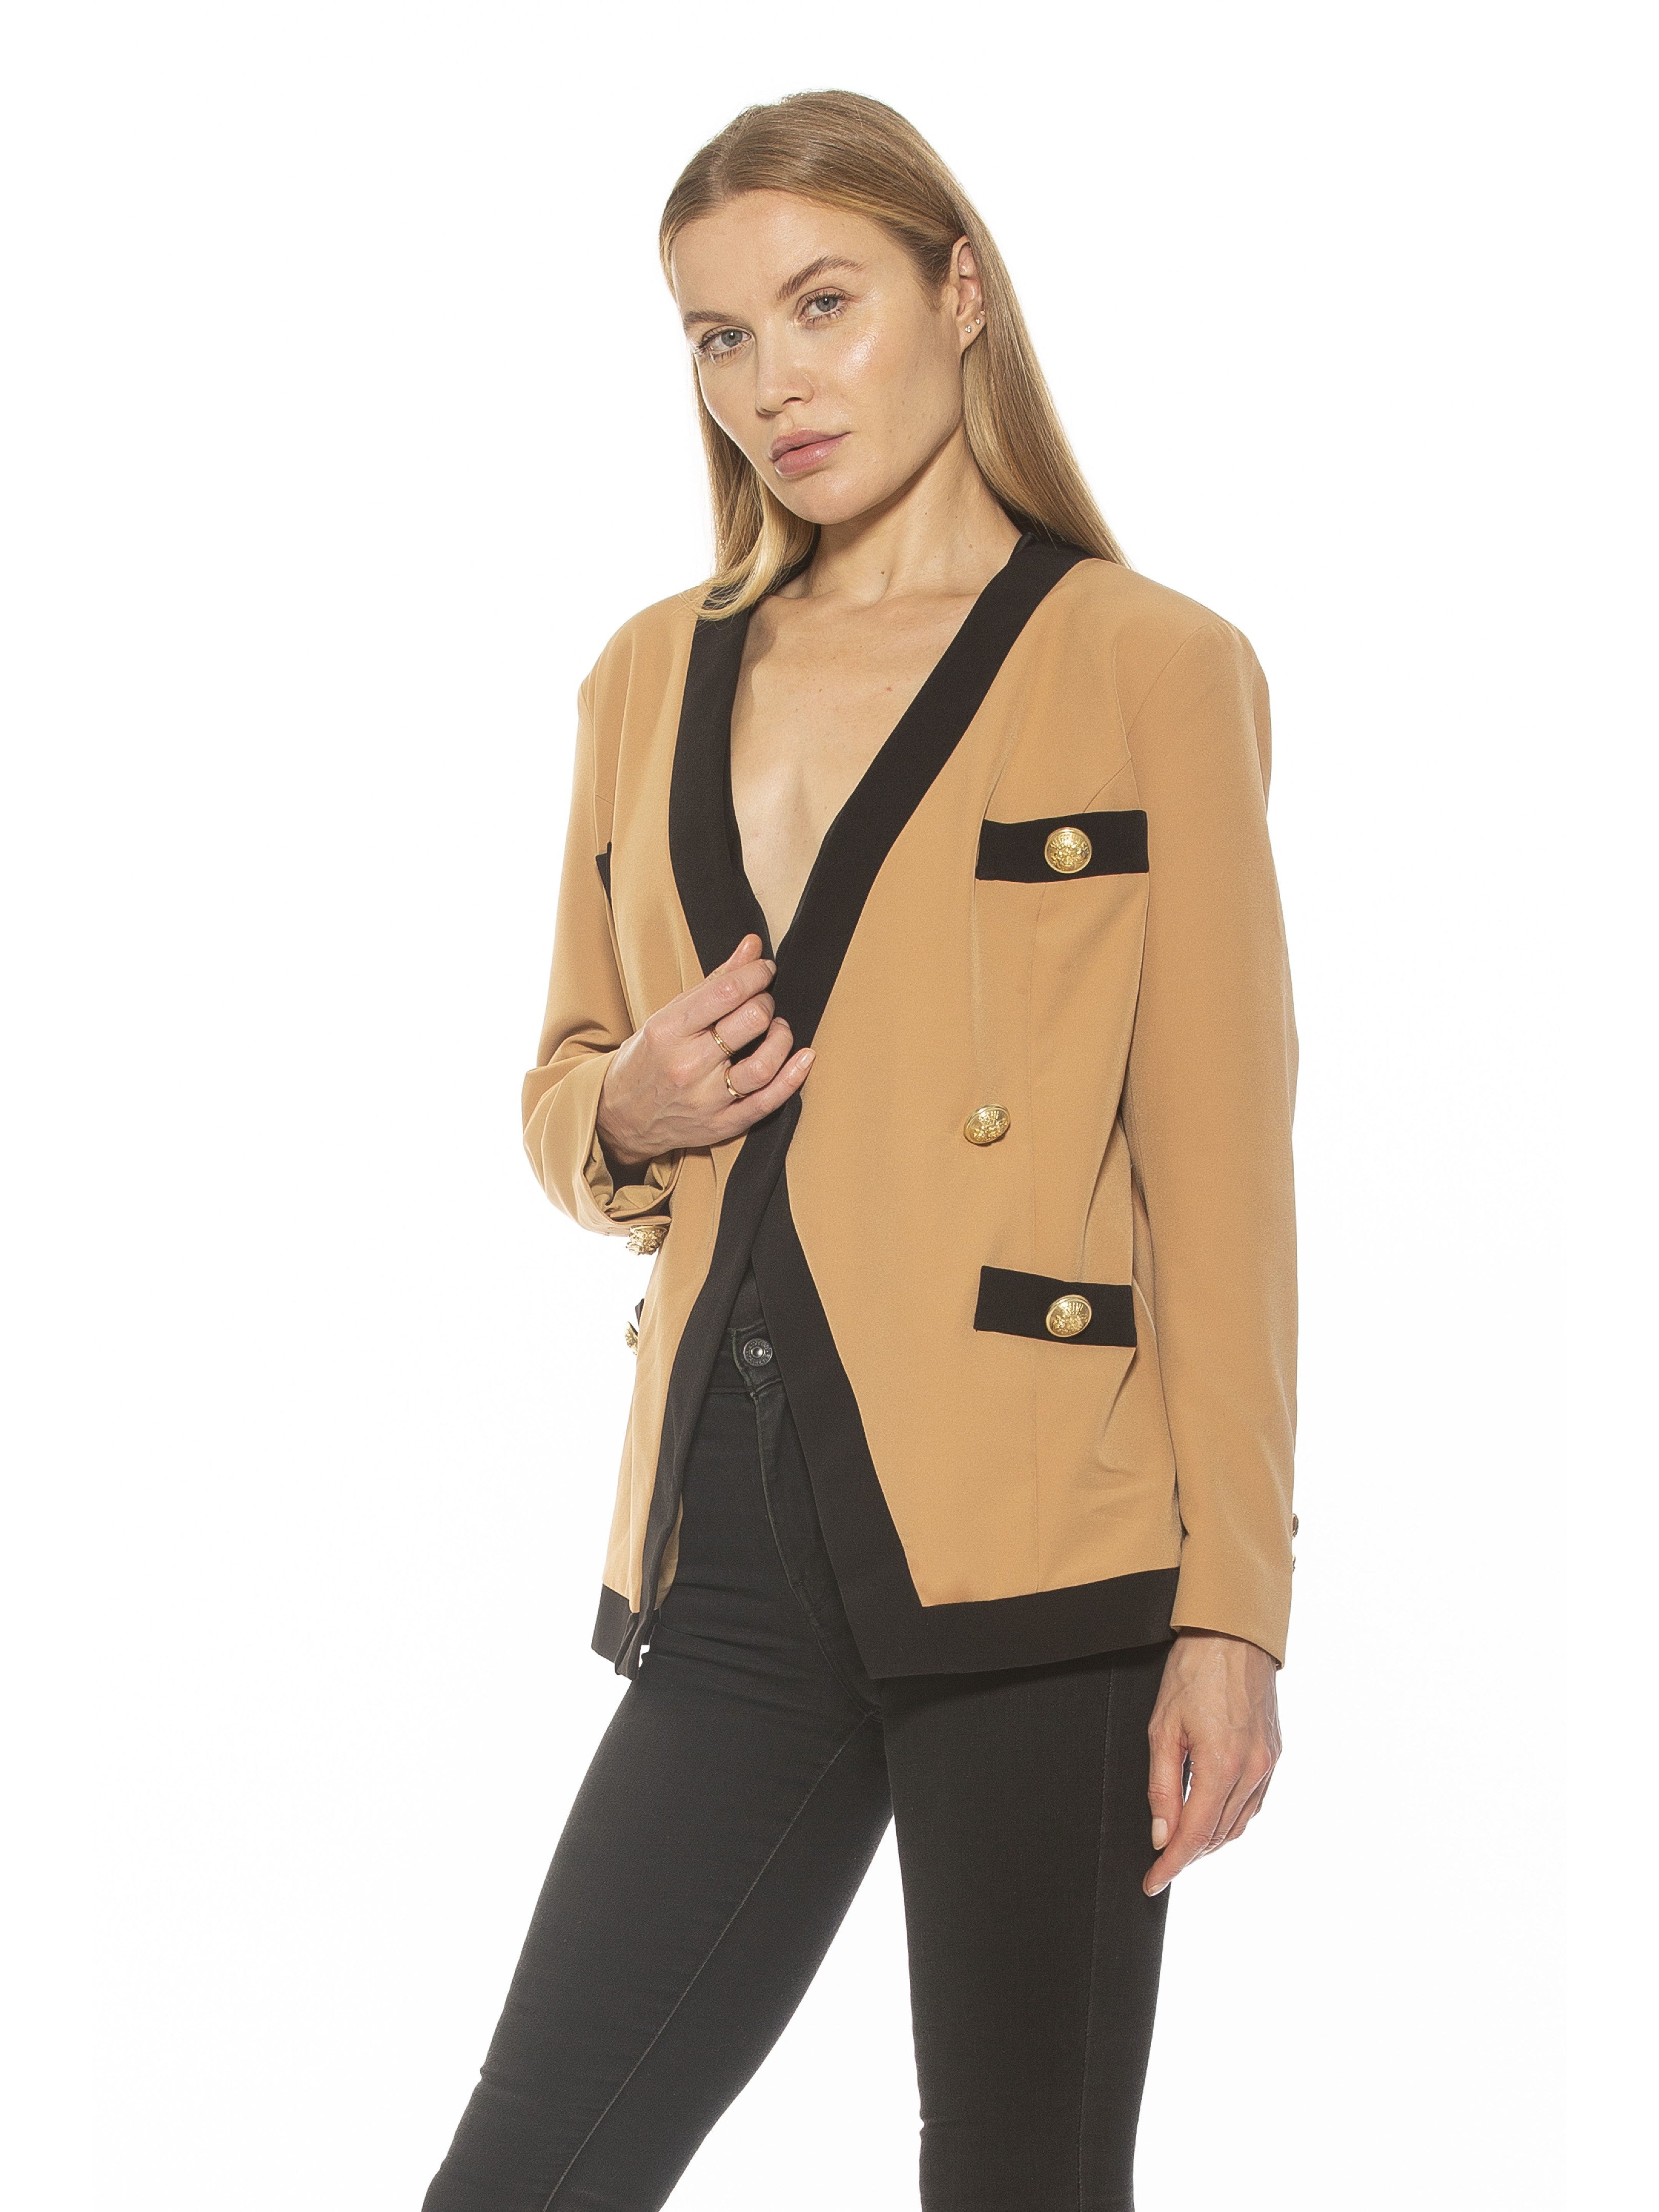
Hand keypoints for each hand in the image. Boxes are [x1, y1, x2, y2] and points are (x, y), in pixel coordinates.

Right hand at [596, 933, 815, 1169]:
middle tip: (762, 1004)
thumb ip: (715, 981)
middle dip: (765, 1004)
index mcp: (669, 1031)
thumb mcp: (668, 1015)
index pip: (726, 993)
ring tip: (776, 1029)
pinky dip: (793, 1077)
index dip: (755, 974)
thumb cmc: (648, 1059)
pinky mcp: (722, 1125)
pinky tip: (804, 1057)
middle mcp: (687, 1065)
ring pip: (763, 1064)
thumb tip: (752, 945)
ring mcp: (706, 1099)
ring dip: (781, 1038)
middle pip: (750, 1022)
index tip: (764, 970)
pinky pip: (768, 1102)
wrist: (621, 1117)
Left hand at [1143, 1628, 1280, 1895]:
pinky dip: (1231, 1818)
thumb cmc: (1193, 1672)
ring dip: (1210, 1840)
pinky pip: (1254, 1803)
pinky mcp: (1275, 1754)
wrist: (1234, 1635)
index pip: (1195, 1835)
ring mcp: (1268, 1764)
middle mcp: (1252, 1771)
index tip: (1152, 1882)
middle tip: (1161, 1862)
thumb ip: (1161, 1786)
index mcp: (1221, 1766)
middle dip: (1188, 1854)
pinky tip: (1212, 1815)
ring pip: (1239, 1824)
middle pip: (1218, 1835)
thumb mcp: (1162, 1728)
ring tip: (1182, 1843)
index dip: (1172, 1864)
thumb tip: (1161, 1834)